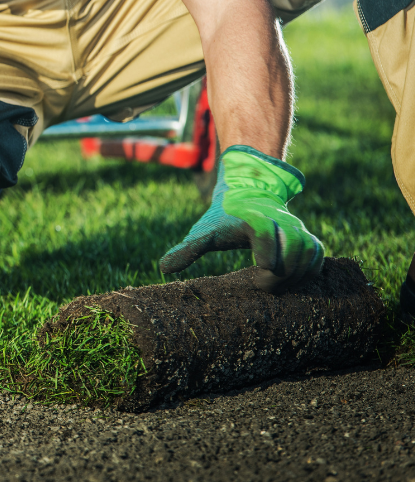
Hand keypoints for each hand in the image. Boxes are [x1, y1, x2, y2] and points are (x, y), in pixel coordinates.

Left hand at [159, 146, 323, 292]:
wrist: (248, 194)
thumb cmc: (223, 218)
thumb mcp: (204, 232)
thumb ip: (187, 249)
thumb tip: (163, 268)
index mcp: (252, 217)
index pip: (263, 230)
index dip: (266, 249)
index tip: (261, 269)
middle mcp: (279, 221)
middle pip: (291, 246)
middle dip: (280, 272)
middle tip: (262, 286)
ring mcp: (295, 228)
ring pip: (309, 251)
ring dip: (297, 274)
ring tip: (276, 287)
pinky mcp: (306, 236)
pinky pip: (318, 254)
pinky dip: (310, 270)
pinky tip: (293, 282)